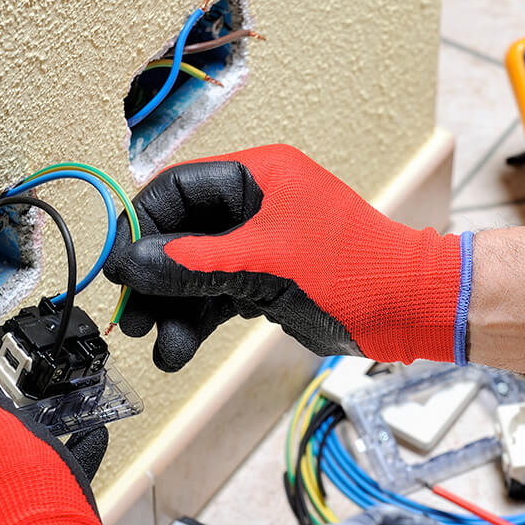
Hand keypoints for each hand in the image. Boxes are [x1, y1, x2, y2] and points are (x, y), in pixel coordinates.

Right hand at [103, 144, 471, 370]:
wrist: (408, 308)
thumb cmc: (353, 270)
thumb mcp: (262, 265)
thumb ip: (192, 263)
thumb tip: (129, 264)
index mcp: (259, 176)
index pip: (176, 190)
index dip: (140, 228)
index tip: (116, 268)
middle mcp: (258, 204)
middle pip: (182, 234)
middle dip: (155, 278)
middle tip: (131, 316)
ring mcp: (264, 244)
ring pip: (199, 270)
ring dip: (176, 308)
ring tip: (162, 348)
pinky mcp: (271, 279)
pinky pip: (220, 293)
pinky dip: (200, 318)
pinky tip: (180, 348)